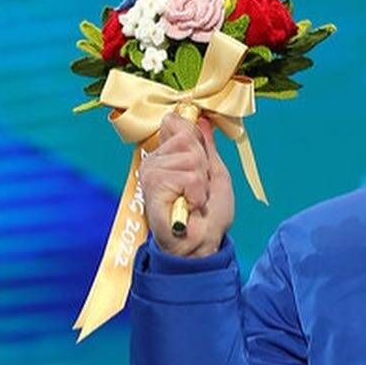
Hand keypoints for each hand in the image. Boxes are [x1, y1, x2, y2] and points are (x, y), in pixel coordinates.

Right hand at [140, 111, 234, 255]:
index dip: (196, 140)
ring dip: (201, 183)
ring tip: (194, 200)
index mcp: (167, 155)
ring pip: (191, 158)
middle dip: (203, 166)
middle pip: (188, 138)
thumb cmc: (208, 214)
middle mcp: (155, 160)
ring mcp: (151, 171)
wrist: (201, 244)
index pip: (177, 122)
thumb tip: (201, 120)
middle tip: (200, 189)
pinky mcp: (153, 183)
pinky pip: (188, 175)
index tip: (201, 166)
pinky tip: (189, 206)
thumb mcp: (214, 172)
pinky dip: (197, 193)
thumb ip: (207, 146)